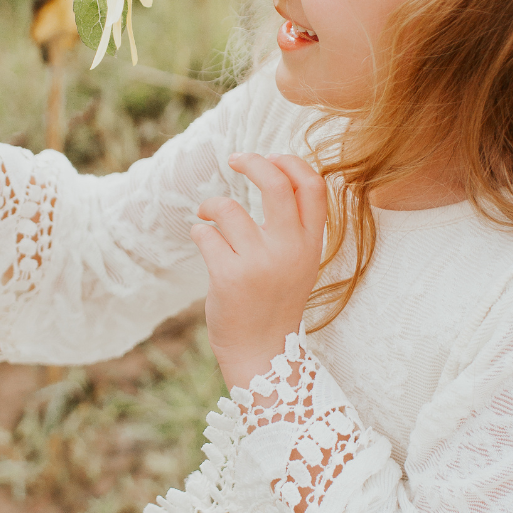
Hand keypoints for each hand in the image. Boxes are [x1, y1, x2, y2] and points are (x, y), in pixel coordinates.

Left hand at [191, 152, 326, 389]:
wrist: (263, 355)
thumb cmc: (275, 303)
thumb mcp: (299, 264)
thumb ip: (294, 228)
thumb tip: (275, 174)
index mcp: (311, 244)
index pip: (313, 186)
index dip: (291, 162)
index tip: (271, 157)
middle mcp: (289, 250)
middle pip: (276, 183)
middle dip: (252, 162)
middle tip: (235, 159)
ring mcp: (259, 263)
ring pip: (227, 208)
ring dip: (210, 206)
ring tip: (207, 217)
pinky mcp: (229, 276)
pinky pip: (205, 234)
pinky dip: (199, 232)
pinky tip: (204, 243)